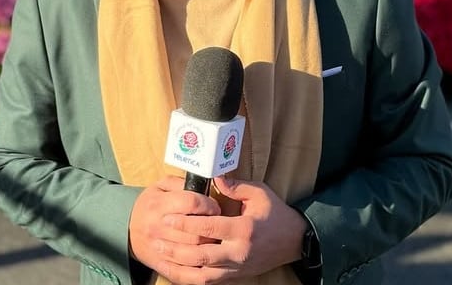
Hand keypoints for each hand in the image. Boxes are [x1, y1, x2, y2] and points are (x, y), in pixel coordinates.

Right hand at [129, 176, 220, 276]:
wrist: (128, 229)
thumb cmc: (150, 205)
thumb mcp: (160, 186)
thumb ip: (180, 183)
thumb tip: (201, 185)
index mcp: (158, 205)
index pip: (192, 203)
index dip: (208, 205)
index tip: (214, 207)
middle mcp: (158, 228)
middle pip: (195, 231)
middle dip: (212, 228)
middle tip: (217, 225)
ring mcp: (160, 249)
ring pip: (194, 252)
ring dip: (209, 247)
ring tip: (213, 240)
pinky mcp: (162, 265)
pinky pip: (185, 273)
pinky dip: (200, 268)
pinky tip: (208, 260)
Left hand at [151, 177, 306, 283]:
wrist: (295, 241)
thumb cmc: (275, 214)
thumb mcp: (260, 193)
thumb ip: (235, 186)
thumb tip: (214, 177)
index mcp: (244, 229)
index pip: (209, 228)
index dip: (186, 223)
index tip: (167, 217)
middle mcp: (239, 252)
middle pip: (201, 255)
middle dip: (176, 248)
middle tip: (157, 239)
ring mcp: (238, 268)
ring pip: (203, 273)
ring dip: (180, 265)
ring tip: (162, 254)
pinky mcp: (237, 276)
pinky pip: (210, 281)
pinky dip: (192, 276)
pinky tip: (178, 267)